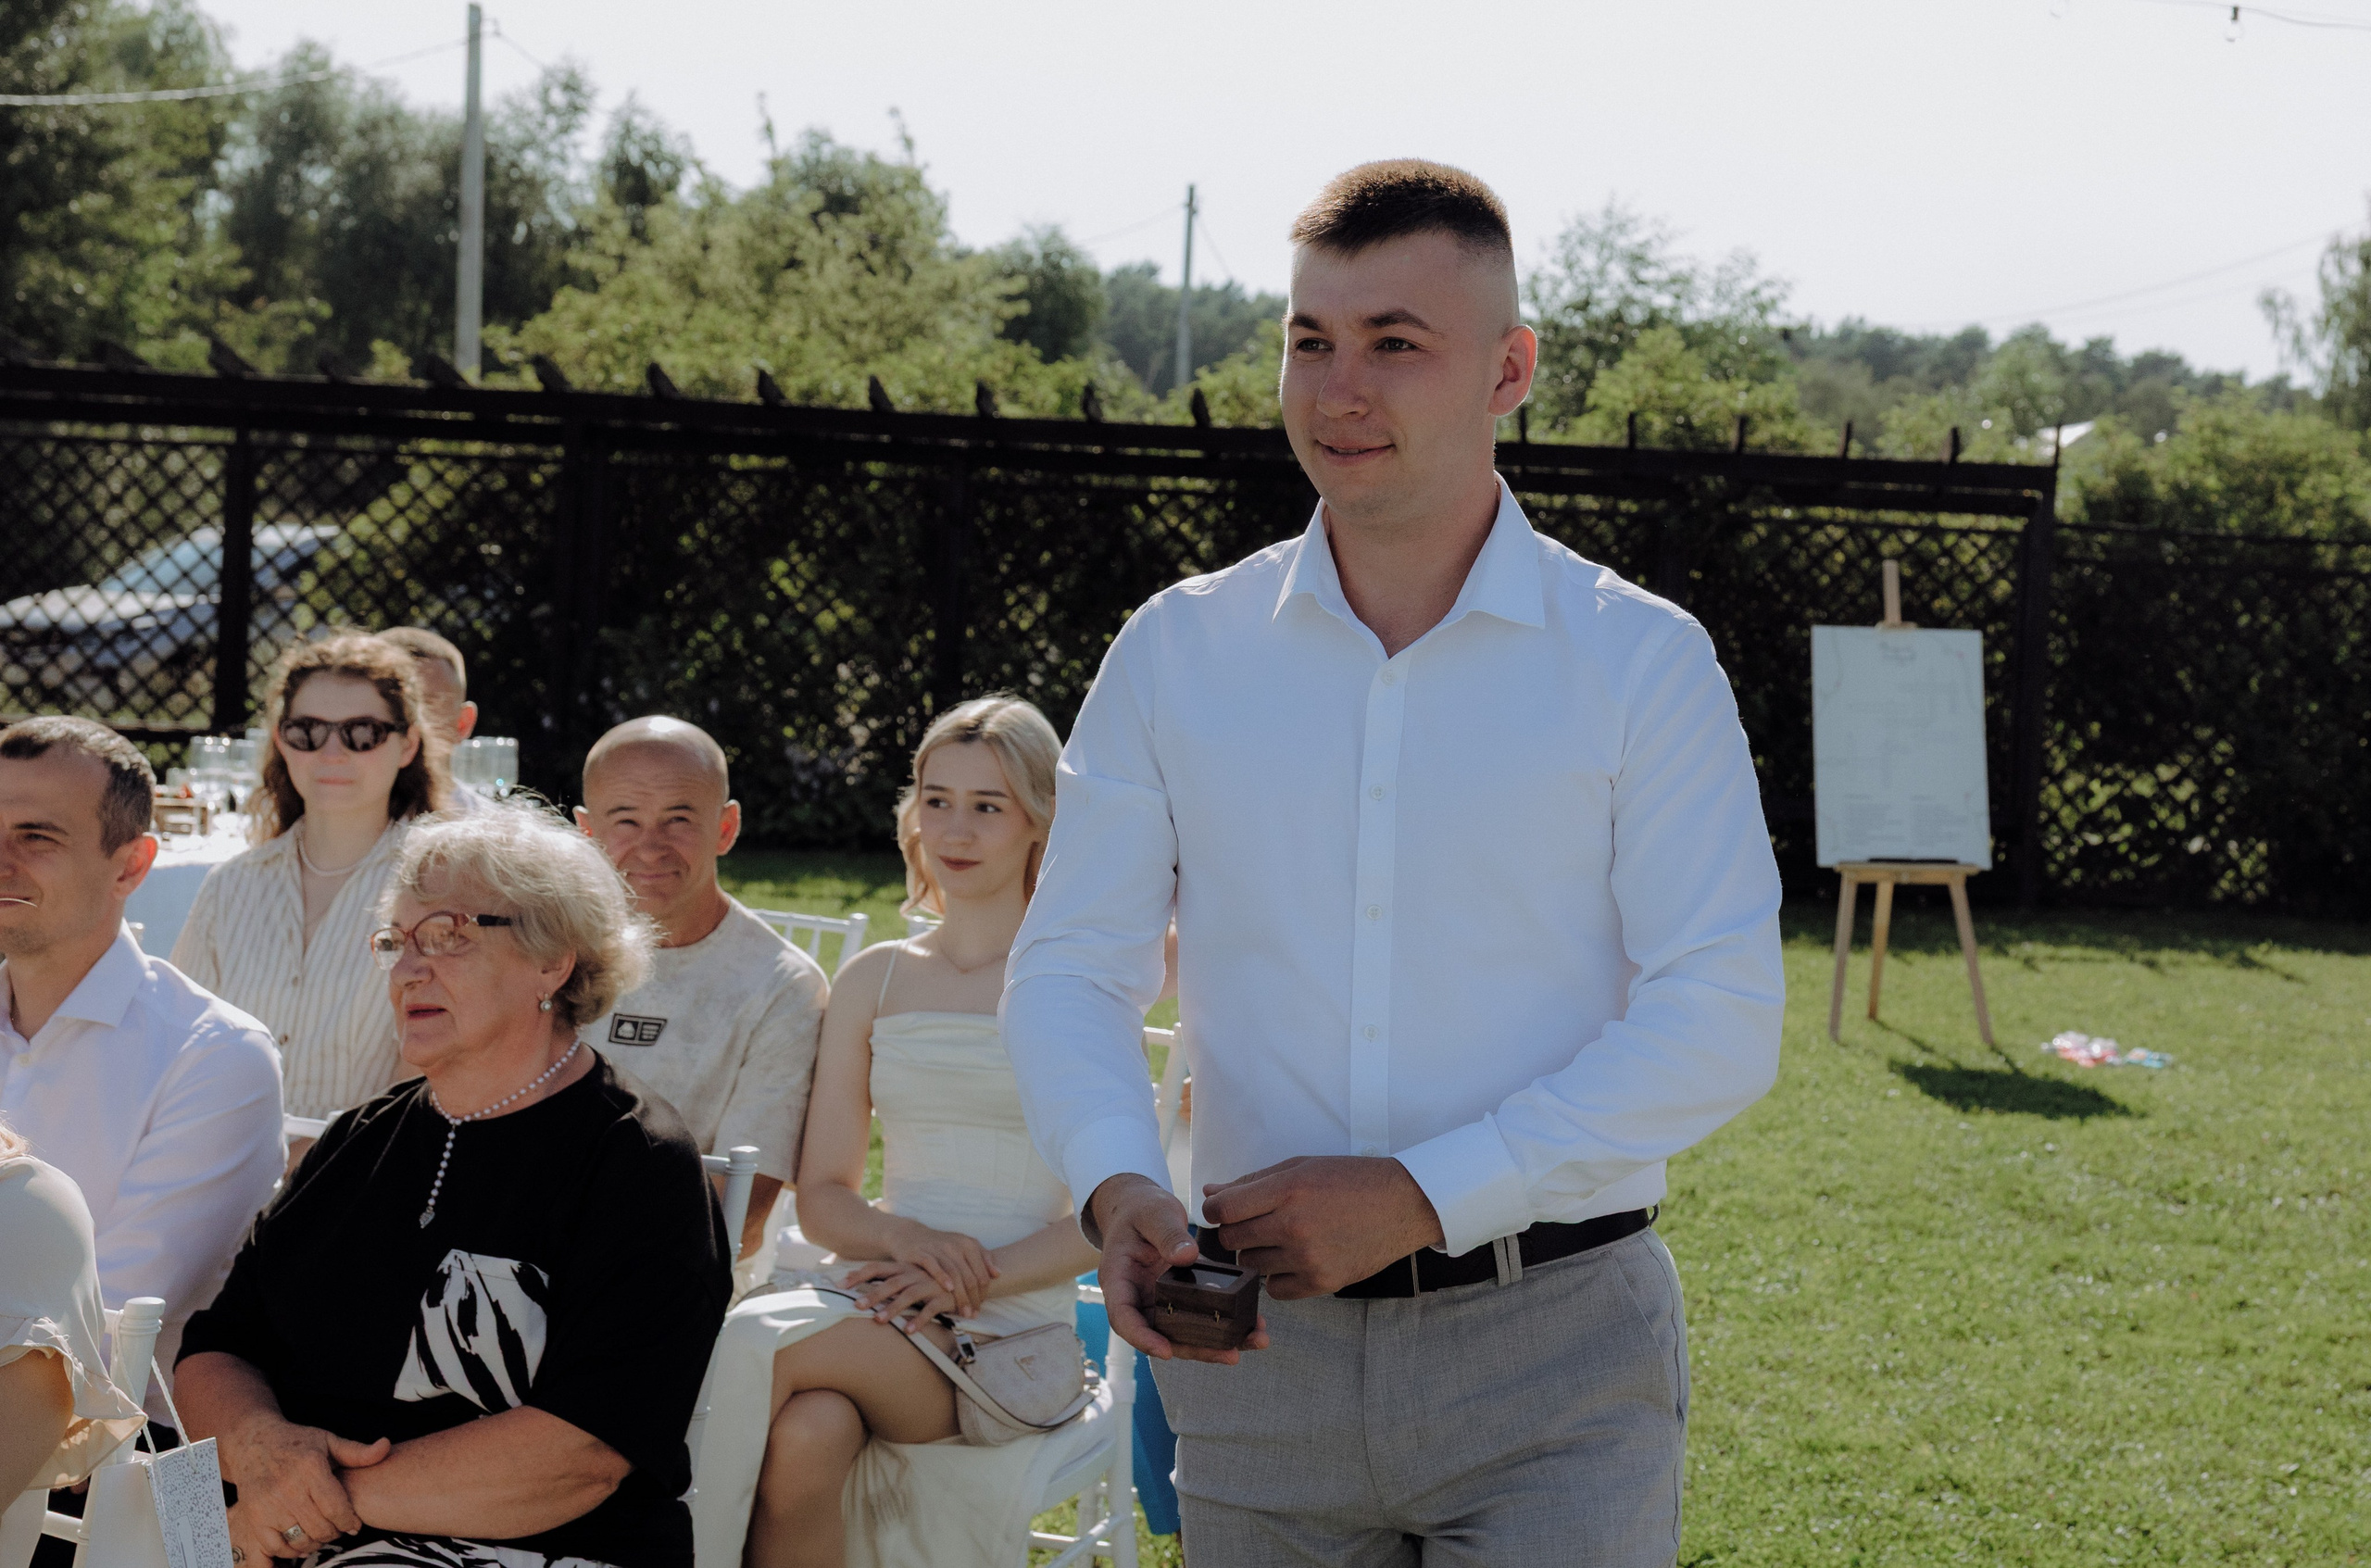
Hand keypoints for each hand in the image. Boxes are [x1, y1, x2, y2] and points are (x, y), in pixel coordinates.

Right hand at [217, 1415, 388, 1558]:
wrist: (254, 1443)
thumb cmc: (297, 1443)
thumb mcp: (329, 1441)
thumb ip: (358, 1451)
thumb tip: (386, 1446)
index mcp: (311, 1467)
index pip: (336, 1507)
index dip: (349, 1522)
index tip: (355, 1526)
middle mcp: (288, 1487)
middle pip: (320, 1527)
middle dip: (335, 1533)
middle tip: (339, 1530)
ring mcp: (268, 1504)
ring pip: (300, 1540)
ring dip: (316, 1543)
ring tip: (322, 1534)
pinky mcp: (254, 1517)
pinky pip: (276, 1546)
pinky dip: (291, 1550)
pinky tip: (300, 1541)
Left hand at [842, 1258, 956, 1327]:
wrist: (967, 1277)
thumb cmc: (931, 1280)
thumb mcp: (910, 1277)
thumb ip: (889, 1282)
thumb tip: (862, 1292)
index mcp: (903, 1268)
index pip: (876, 1268)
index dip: (858, 1275)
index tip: (839, 1285)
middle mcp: (914, 1274)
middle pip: (890, 1283)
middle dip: (872, 1294)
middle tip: (856, 1306)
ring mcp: (929, 1284)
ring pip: (908, 1295)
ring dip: (893, 1308)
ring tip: (879, 1320)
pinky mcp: (943, 1297)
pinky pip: (930, 1309)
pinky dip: (919, 1319)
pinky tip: (908, 1331)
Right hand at [883, 1222, 997, 1317]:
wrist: (911, 1234)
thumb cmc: (941, 1245)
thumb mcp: (963, 1247)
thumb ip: (982, 1258)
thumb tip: (998, 1274)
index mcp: (969, 1244)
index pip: (982, 1272)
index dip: (983, 1292)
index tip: (981, 1306)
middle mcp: (955, 1245)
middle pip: (969, 1276)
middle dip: (973, 1298)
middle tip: (973, 1315)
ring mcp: (938, 1248)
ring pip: (955, 1274)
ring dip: (960, 1295)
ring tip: (964, 1312)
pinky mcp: (921, 1252)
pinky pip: (933, 1265)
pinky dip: (942, 1277)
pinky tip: (948, 1289)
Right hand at [1089, 1174, 1268, 1364]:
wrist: (1143, 1208)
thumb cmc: (1140, 1210)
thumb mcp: (1153, 1213)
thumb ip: (1167, 1233)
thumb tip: (1186, 1257)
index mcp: (1119, 1280)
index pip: (1124, 1318)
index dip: (1143, 1338)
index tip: (1166, 1351)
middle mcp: (1140, 1299)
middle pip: (1161, 1335)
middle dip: (1196, 1349)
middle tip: (1230, 1354)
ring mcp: (1161, 1301)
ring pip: (1185, 1333)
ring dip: (1217, 1343)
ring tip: (1253, 1341)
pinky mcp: (1183, 1298)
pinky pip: (1202, 1316)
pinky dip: (1226, 1323)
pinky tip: (1253, 1324)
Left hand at [1203, 1156, 1444, 1299]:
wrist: (1403, 1204)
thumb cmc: (1349, 1180)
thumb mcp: (1300, 1167)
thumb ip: (1251, 1182)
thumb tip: (1209, 1194)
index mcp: (1287, 1190)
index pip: (1223, 1209)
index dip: (1216, 1210)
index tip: (1226, 1210)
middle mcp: (1294, 1226)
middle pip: (1231, 1240)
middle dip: (1236, 1231)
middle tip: (1257, 1223)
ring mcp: (1308, 1258)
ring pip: (1251, 1265)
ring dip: (1258, 1253)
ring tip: (1285, 1238)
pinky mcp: (1322, 1283)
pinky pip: (1275, 1289)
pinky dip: (1278, 1277)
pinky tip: (1296, 1259)